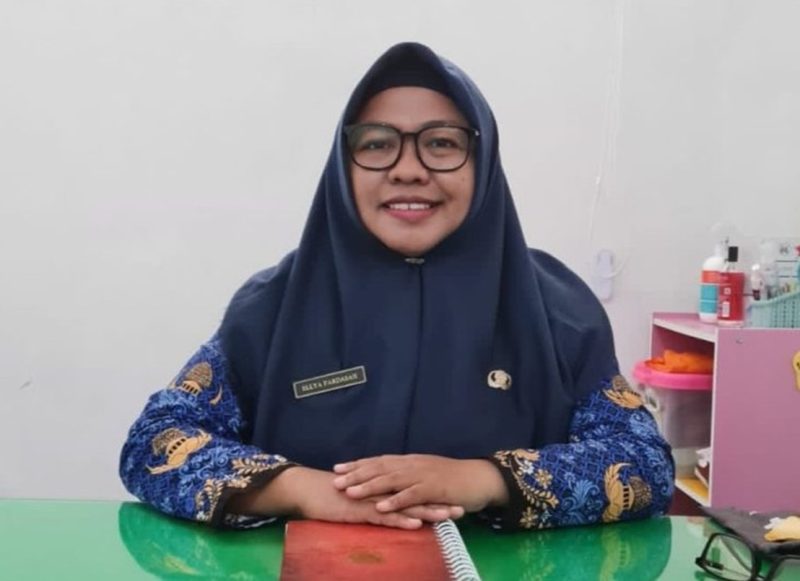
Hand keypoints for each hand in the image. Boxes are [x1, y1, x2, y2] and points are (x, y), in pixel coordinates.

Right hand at [228, 466, 460, 528]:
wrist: (307, 489)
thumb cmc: (332, 495)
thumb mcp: (359, 496)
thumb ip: (376, 500)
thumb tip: (390, 506)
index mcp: (383, 486)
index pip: (414, 489)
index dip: (435, 494)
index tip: (456, 498)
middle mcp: (381, 490)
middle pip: (415, 496)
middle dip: (439, 502)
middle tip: (462, 507)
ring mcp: (372, 500)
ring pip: (404, 506)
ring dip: (427, 511)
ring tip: (448, 516)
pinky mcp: (360, 511)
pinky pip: (383, 517)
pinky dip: (400, 521)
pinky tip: (415, 525)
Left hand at [332, 454, 508, 513]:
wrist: (481, 478)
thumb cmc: (454, 479)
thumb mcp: (427, 473)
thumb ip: (409, 476)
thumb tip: (391, 479)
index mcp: (410, 461)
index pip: (379, 461)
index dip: (358, 464)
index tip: (337, 468)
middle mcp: (413, 465)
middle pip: (380, 467)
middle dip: (356, 474)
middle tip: (335, 480)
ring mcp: (423, 476)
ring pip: (391, 479)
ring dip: (369, 485)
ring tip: (350, 491)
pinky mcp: (434, 489)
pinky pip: (411, 495)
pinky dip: (395, 500)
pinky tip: (381, 506)